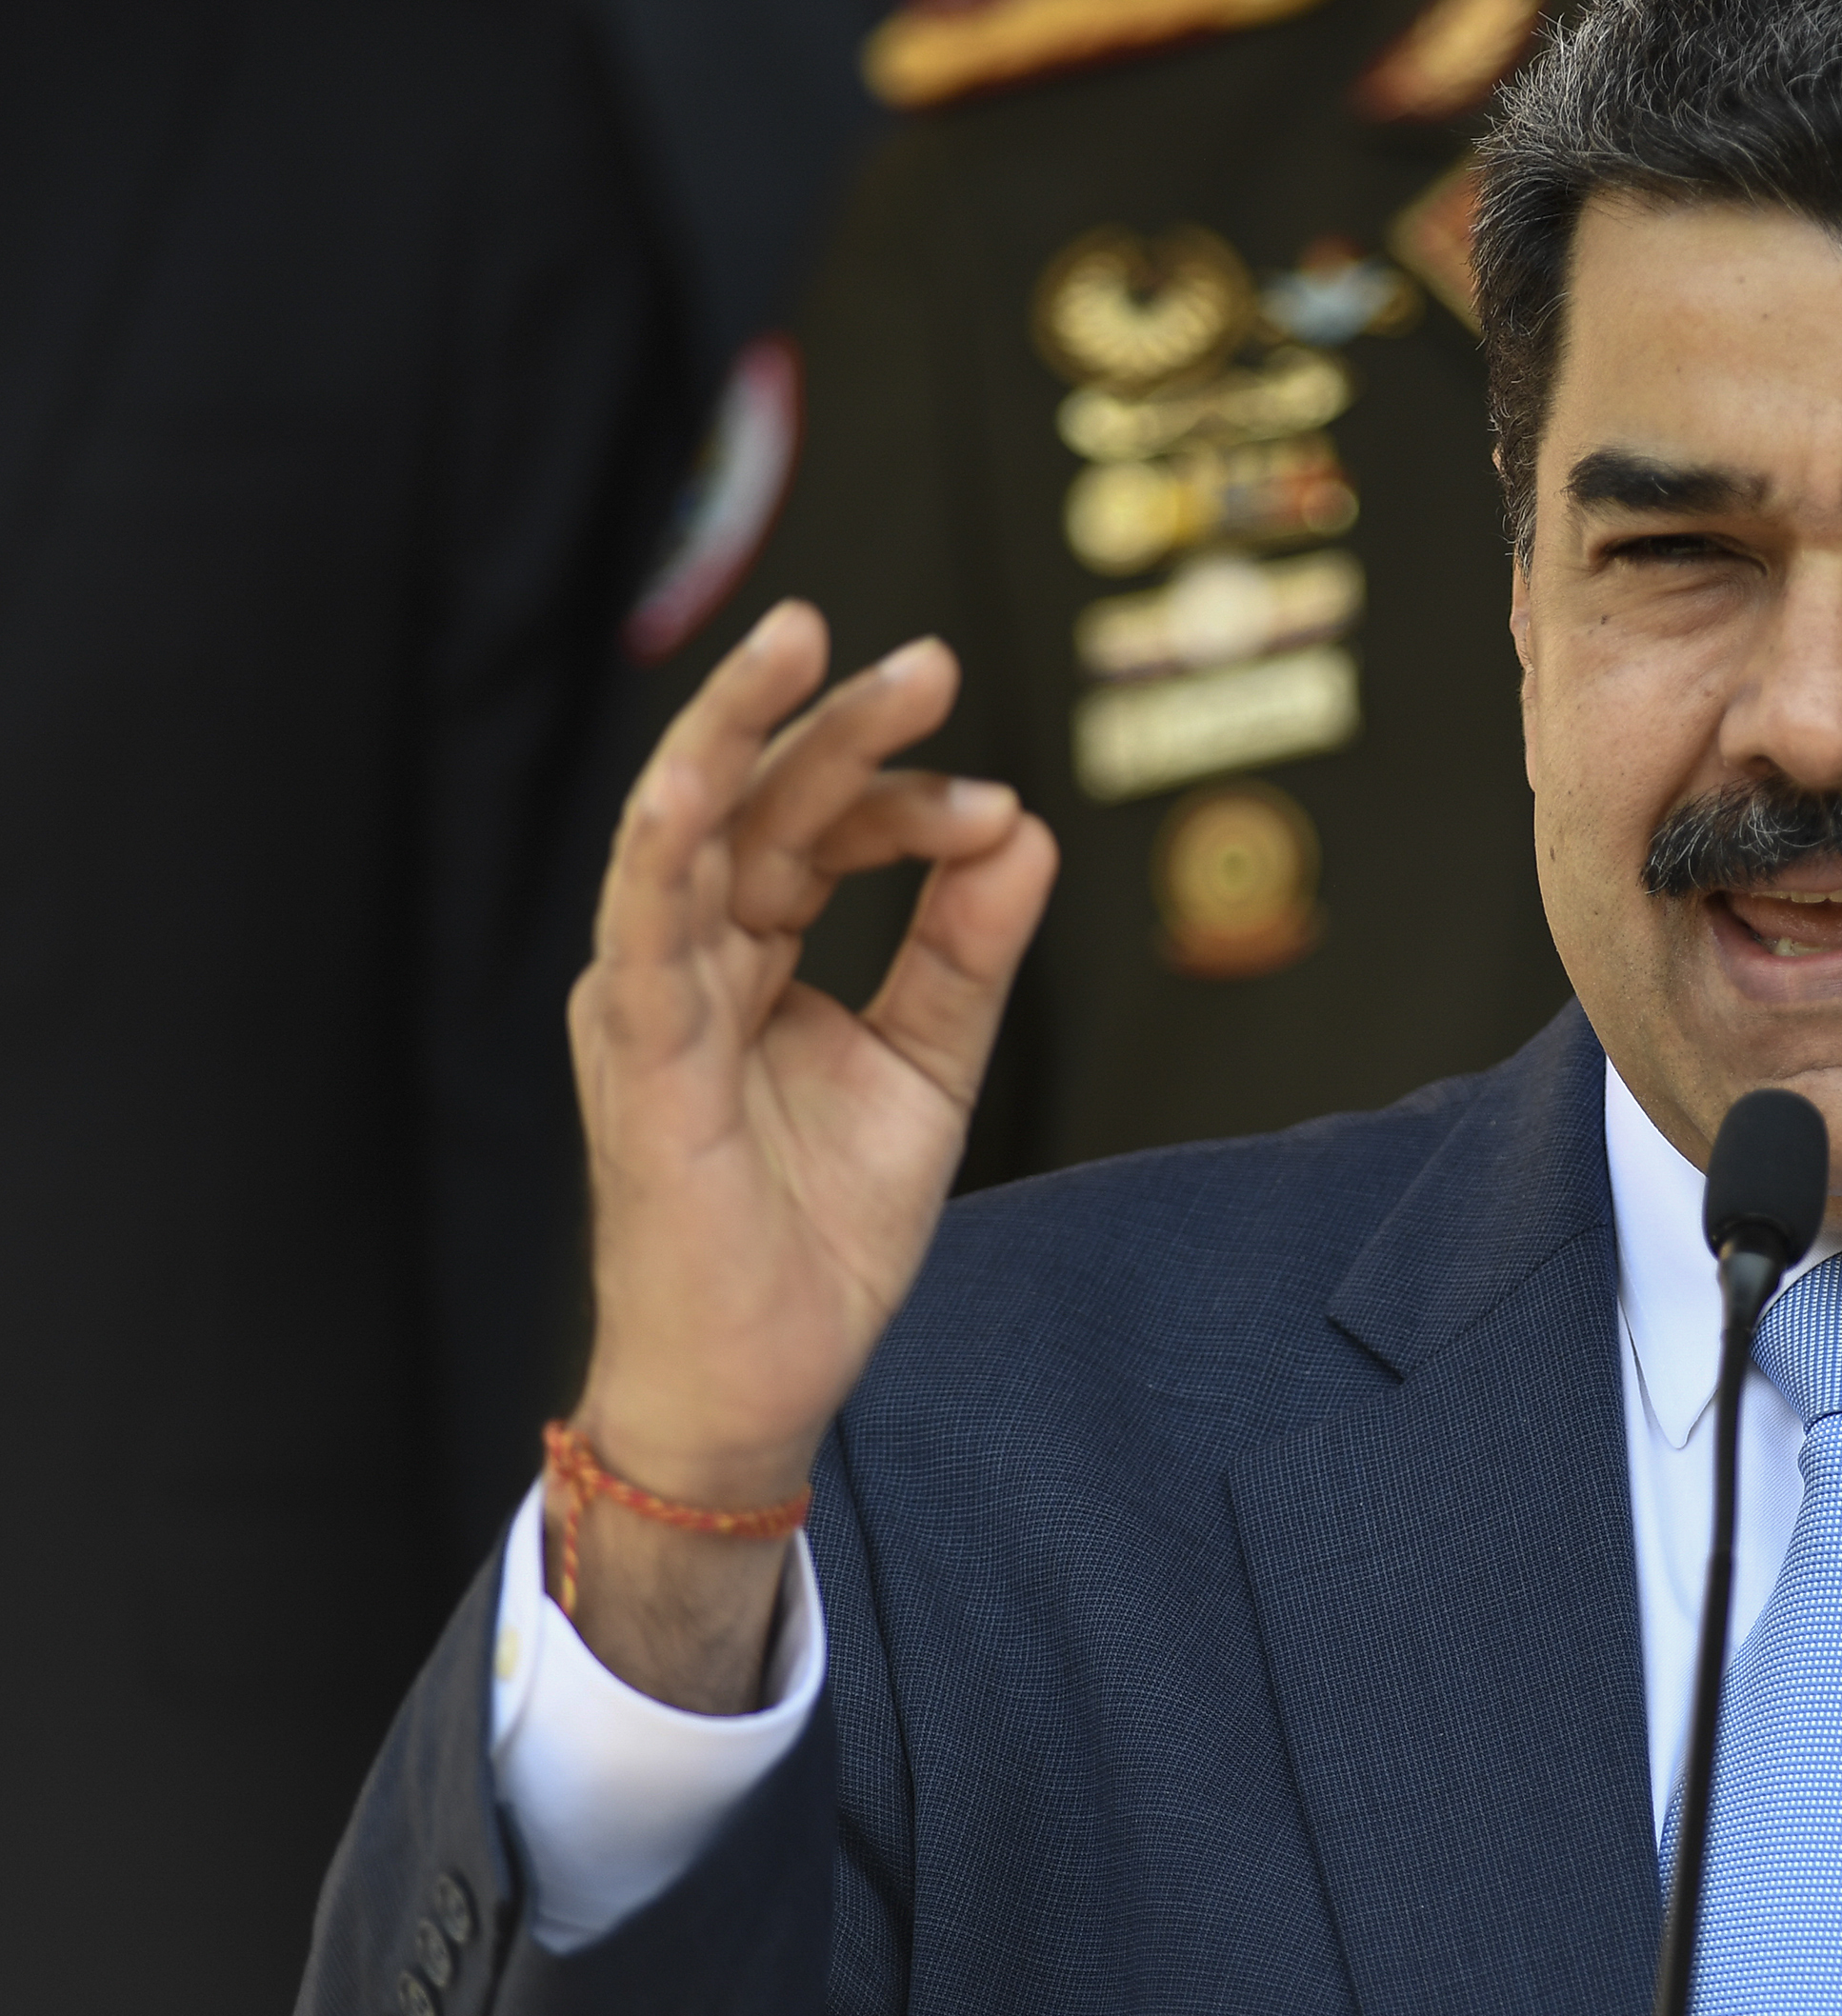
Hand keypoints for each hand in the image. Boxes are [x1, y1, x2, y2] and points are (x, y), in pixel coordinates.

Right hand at [555, 602, 1055, 1706]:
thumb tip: (1029, 828)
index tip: (998, 810)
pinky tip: (687, 786)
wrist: (766, 1374)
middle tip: (928, 661)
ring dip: (738, 732)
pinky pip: (640, 936)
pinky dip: (660, 852)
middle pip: (758, 804)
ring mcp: (651, 1001)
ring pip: (683, 831)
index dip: (906, 801)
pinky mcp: (638, 1060)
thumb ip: (970, 950)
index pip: (818, 830)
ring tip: (799, 641)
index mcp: (748, 955)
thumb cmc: (822, 1233)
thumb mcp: (927, 1068)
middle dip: (837, 722)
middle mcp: (686, 958)